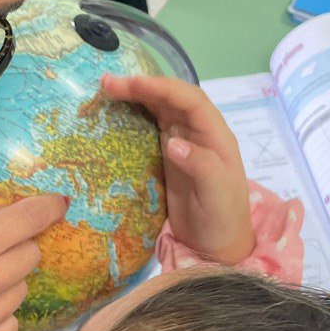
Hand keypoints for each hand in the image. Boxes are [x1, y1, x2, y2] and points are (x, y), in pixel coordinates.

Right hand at [101, 73, 252, 263]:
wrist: (218, 246)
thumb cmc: (222, 220)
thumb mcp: (217, 195)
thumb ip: (201, 166)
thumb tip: (173, 142)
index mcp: (216, 137)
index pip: (190, 100)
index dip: (162, 88)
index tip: (132, 84)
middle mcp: (200, 133)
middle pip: (172, 98)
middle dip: (142, 86)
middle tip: (107, 83)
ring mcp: (184, 143)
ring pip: (161, 108)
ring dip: (136, 95)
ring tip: (106, 89)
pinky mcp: (169, 155)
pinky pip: (153, 125)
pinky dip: (135, 114)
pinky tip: (116, 111)